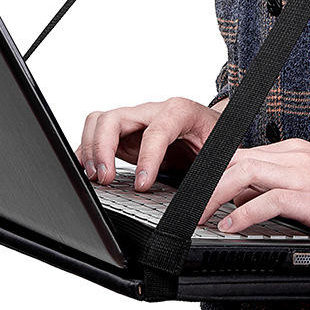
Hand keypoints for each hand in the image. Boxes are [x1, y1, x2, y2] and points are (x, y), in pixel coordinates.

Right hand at [76, 97, 223, 190]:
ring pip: (99, 121)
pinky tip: (88, 171)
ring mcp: (135, 120)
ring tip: (96, 177)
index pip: (156, 130)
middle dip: (104, 149)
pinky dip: (87, 151)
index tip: (143, 185)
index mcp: (179, 111)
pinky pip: (96, 133)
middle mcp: (152, 111)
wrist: (212, 127)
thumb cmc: (216, 136)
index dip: (147, 157)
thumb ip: (212, 171)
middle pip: (114, 118)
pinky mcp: (124, 133)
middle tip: (106, 179)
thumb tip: (202, 198)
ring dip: (91, 149)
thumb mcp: (222, 152)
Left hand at [198, 139, 309, 243]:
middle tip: (182, 205)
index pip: (239, 153)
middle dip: (203, 182)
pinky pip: (268, 200)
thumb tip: (243, 201)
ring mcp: (302, 173)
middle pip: (233, 160)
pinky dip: (243, 213)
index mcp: (292, 150)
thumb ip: (278, 186)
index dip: (211, 170)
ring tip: (194, 216)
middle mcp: (293, 155)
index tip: (190, 189)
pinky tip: (229, 227)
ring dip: (213, 195)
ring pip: (243, 173)